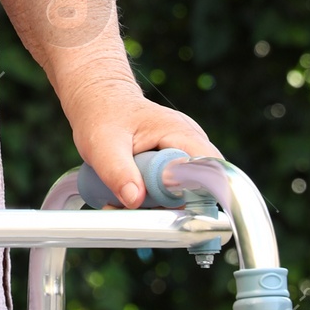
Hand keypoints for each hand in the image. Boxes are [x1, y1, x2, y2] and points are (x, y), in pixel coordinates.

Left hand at [70, 86, 220, 209]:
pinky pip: (173, 189)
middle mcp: (189, 142)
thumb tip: (134, 200)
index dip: (197, 192)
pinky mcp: (175, 163)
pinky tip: (131, 192)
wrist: (100, 101)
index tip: (169, 207)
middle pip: (198, 186)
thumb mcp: (103, 144)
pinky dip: (153, 197)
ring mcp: (184, 152)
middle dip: (169, 203)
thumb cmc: (103, 115)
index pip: (209, 168)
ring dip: (157, 202)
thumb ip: (118, 172)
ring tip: (127, 194)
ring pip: (184, 192)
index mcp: (180, 132)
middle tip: (136, 202)